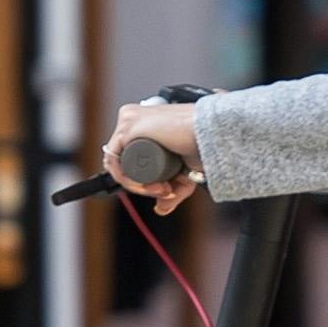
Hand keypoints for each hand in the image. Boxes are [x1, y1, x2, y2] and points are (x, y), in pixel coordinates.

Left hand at [99, 99, 204, 213]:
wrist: (213, 132)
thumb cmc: (203, 142)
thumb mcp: (184, 172)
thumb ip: (173, 190)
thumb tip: (160, 208)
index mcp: (141, 121)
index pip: (127, 157)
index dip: (143, 181)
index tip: (166, 189)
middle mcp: (130, 117)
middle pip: (123, 162)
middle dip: (142, 185)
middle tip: (166, 191)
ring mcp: (127, 120)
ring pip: (118, 163)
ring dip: (137, 185)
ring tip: (162, 188)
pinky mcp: (127, 127)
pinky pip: (113, 160)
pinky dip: (126, 179)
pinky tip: (146, 185)